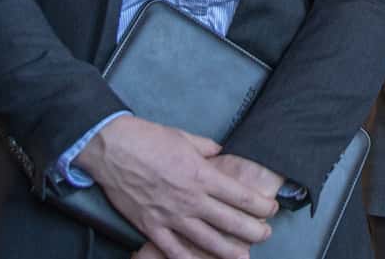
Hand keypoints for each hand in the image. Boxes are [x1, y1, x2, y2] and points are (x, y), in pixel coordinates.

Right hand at [80, 116, 276, 258]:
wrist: (113, 148)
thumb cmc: (148, 139)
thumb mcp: (185, 137)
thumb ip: (206, 148)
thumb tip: (218, 153)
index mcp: (203, 175)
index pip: (242, 196)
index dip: (261, 206)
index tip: (271, 209)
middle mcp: (191, 199)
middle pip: (231, 222)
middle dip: (254, 231)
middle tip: (265, 234)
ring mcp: (171, 216)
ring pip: (208, 241)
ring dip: (229, 251)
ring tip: (244, 256)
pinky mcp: (151, 226)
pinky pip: (173, 249)